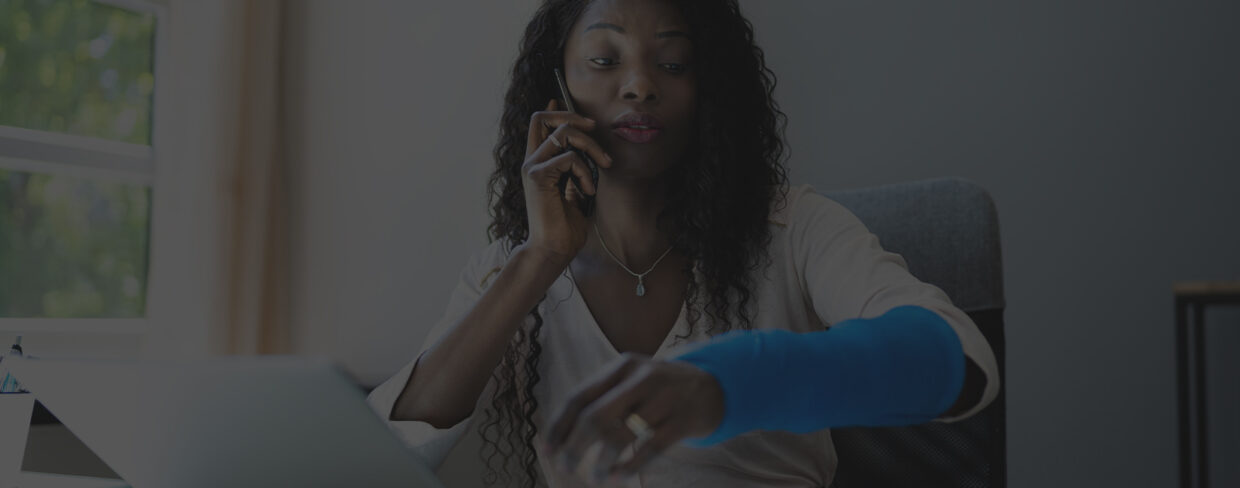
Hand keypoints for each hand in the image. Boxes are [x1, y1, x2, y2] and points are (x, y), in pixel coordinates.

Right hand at [523, 99, 611, 263]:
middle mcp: (531, 161)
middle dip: (573, 116)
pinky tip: (586, 190)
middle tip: (595, 130)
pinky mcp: (538, 177)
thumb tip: (584, 152)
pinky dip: (584, 171)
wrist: (553, 250)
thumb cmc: (565, 226)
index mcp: (538, 163)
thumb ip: (574, 169)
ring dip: (590, 145)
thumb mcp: (573, 190)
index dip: (556, 109)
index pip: (539, 123)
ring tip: (602, 165)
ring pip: (563, 132)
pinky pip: (569, 157)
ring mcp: (532, 167)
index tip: (570, 105)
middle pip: (543, 117)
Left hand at [543, 353, 724, 483]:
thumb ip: (601, 399)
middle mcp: (642, 377)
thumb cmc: (658, 390)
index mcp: (622, 366)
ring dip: (602, 462)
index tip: (548, 450)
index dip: (560, 426)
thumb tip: (557, 436)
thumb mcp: (632, 381)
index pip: (580, 396)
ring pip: (621, 436)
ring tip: (597, 478)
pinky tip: (618, 477)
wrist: (713, 386)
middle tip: (567, 467)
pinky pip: (650, 448)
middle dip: (575, 446)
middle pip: (596, 417)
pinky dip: (630, 466)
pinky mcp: (684, 420)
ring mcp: (665, 398)